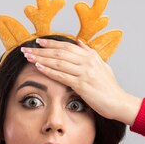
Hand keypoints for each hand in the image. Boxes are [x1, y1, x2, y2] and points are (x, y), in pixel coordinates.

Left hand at [20, 38, 141, 124]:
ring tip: (28, 57)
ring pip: (58, 62)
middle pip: (59, 52)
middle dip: (41, 50)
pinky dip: (49, 71)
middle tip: (26, 49)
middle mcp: (87, 61)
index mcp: (90, 56)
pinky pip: (62, 76)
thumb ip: (89, 53)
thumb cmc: (109, 87)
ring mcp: (84, 72)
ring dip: (41, 59)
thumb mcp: (101, 66)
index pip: (66, 46)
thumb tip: (79, 42)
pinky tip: (39, 67)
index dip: (50, 43)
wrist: (118, 102)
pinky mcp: (82, 85)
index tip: (37, 42)